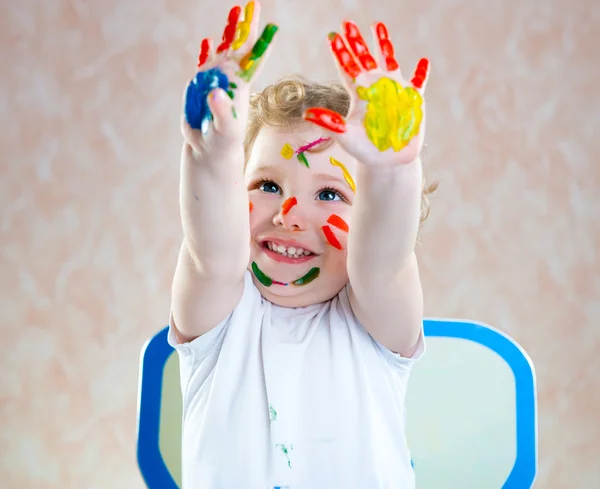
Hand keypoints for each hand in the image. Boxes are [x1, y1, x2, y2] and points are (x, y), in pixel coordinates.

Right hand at [182, 1, 277, 156]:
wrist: (210, 148)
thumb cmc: (223, 142)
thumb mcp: (224, 128)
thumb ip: (221, 111)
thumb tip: (216, 91)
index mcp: (240, 85)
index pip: (254, 60)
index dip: (262, 42)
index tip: (272, 25)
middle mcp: (230, 78)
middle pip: (240, 46)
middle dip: (246, 25)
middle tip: (252, 3)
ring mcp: (216, 80)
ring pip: (223, 49)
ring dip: (229, 31)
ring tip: (235, 11)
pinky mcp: (201, 86)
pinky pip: (203, 64)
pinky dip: (204, 52)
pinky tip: (206, 41)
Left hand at [304, 21, 429, 165]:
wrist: (388, 163)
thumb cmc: (365, 151)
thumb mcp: (346, 137)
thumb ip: (330, 123)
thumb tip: (307, 114)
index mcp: (359, 95)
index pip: (347, 69)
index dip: (340, 53)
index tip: (332, 36)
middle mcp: (376, 88)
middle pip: (364, 59)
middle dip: (356, 42)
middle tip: (348, 23)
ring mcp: (395, 92)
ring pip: (389, 61)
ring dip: (384, 45)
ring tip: (377, 25)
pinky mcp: (413, 101)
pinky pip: (418, 83)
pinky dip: (421, 73)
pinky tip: (423, 62)